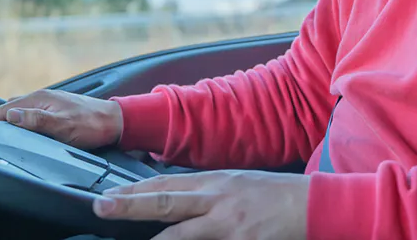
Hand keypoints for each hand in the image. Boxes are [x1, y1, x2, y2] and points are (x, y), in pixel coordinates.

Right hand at [0, 88, 122, 149]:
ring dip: (10, 119)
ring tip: (1, 134)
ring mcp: (50, 102)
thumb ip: (36, 120)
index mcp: (41, 98)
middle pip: (12, 107)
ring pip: (22, 109)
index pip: (6, 107)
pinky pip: (32, 113)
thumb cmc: (91, 125)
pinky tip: (24, 130)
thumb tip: (11, 115)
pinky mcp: (57, 109)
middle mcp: (43, 96)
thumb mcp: (62, 125)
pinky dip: (22, 120)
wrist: (115, 121)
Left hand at [92, 170, 309, 239]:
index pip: (165, 184)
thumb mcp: (233, 184)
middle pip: (166, 202)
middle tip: (102, 206)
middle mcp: (216, 199)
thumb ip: (202, 193)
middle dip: (131, 205)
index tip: (107, 196)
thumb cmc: (271, 195)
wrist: (313, 205)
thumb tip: (169, 200)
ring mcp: (228, 225)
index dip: (135, 190)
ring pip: (181, 235)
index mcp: (213, 182)